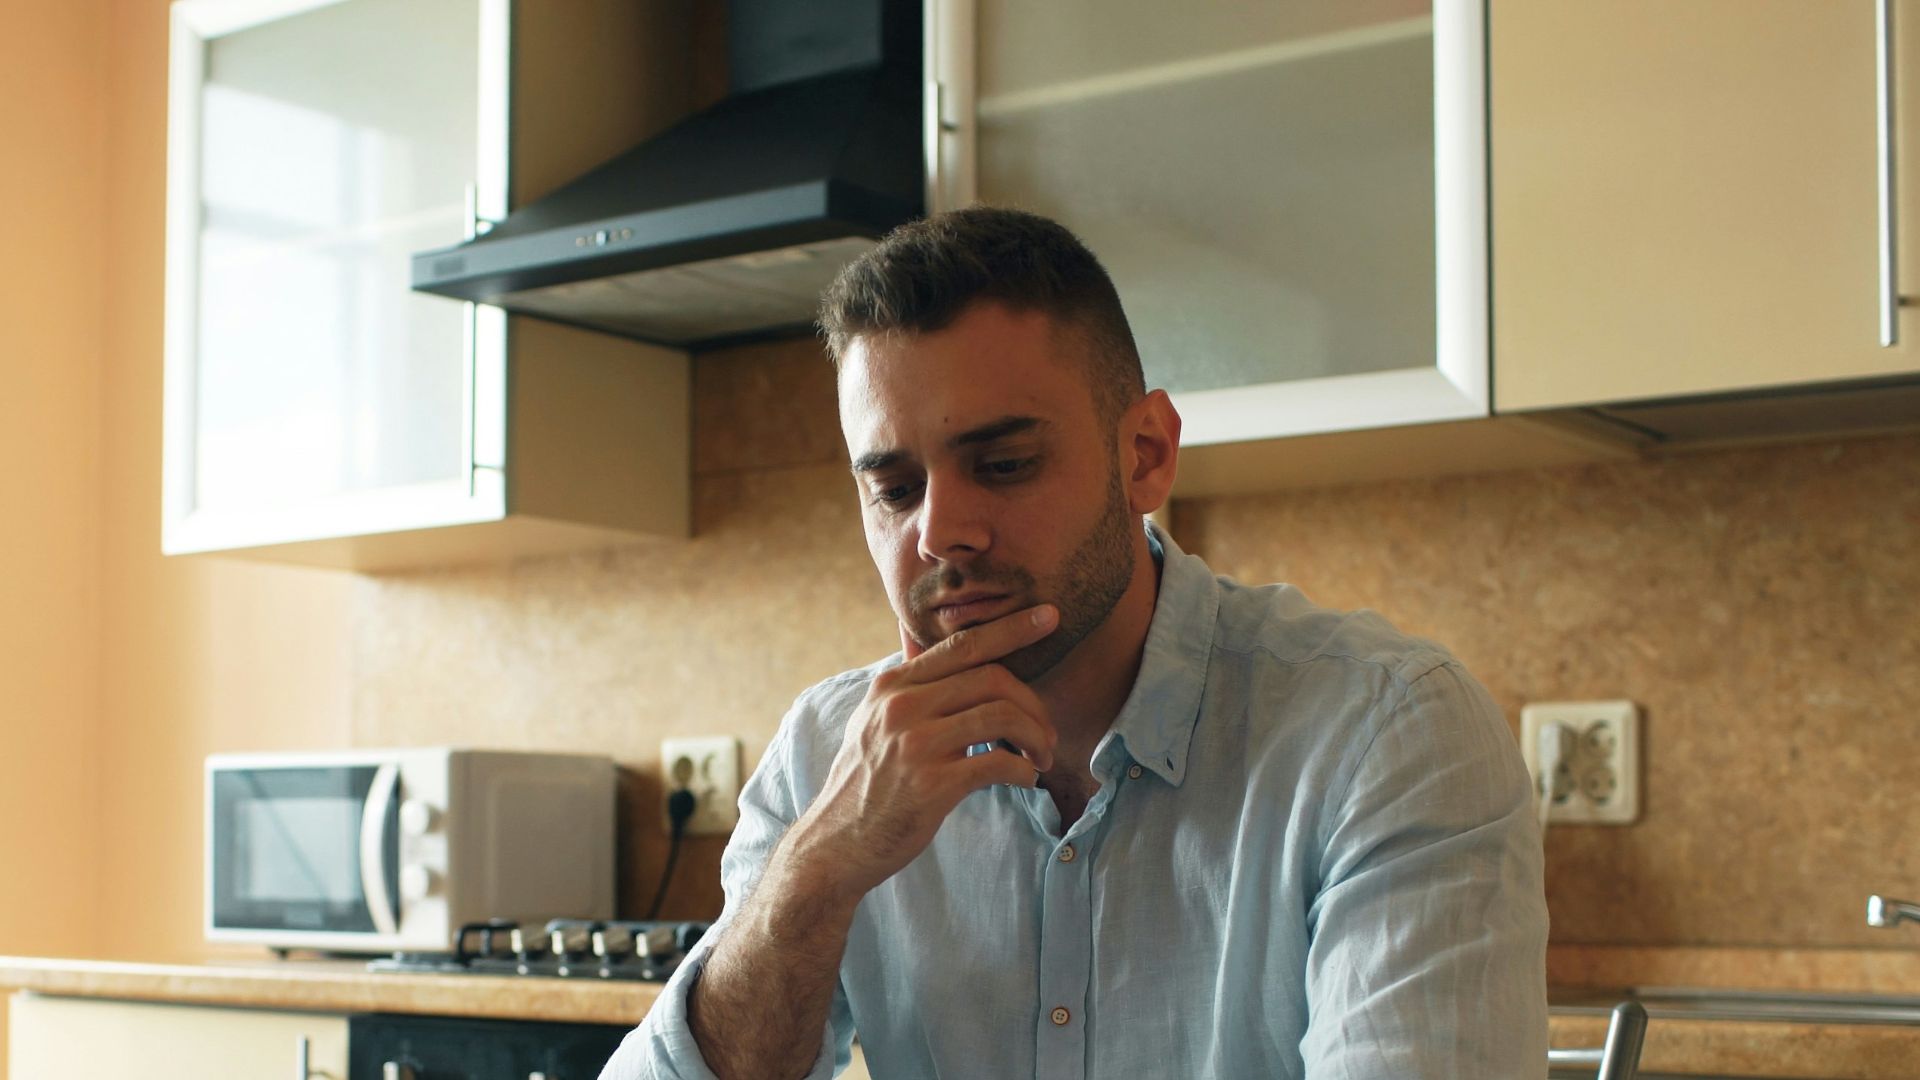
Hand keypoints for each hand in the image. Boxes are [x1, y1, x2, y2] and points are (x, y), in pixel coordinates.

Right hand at [784, 605, 1059, 902]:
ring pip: (1001, 715)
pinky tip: (1025, 779)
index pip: (961, 645)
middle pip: (991, 678)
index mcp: (891, 685)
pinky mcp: (931, 785)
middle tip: (1047, 733)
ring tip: (1042, 757)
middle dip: (1033, 703)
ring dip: (1036, 736)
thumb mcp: (873, 722)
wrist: (835, 844)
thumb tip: (943, 655)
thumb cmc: (865, 784)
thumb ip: (909, 690)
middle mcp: (901, 706)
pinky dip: (1024, 770)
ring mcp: (915, 744)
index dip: (1011, 628)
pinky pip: (999, 763)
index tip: (1049, 617)